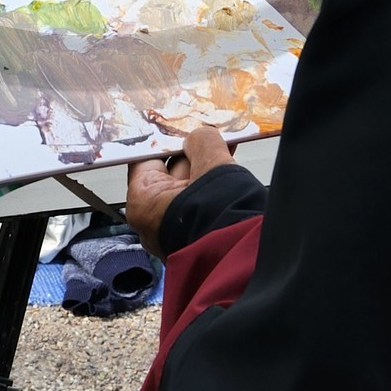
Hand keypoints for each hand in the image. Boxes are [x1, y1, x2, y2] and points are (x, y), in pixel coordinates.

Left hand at [126, 124, 237, 258]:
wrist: (247, 263)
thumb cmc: (221, 222)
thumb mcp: (213, 167)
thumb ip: (203, 143)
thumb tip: (200, 137)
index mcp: (144, 202)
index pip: (146, 159)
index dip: (165, 139)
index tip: (178, 127)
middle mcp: (153, 221)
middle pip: (169, 173)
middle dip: (191, 153)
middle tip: (208, 134)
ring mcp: (174, 233)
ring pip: (189, 190)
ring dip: (207, 169)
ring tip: (226, 148)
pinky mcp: (195, 239)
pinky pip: (199, 205)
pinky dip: (213, 189)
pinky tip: (230, 170)